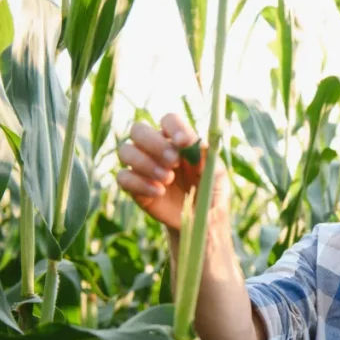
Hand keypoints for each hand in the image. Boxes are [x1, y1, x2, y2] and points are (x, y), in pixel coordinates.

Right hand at [116, 113, 227, 231]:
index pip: (169, 121)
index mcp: (177, 139)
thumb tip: (194, 148)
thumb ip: (207, 160)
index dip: (174, 128)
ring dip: (145, 163)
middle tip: (173, 162)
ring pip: (125, 151)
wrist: (202, 218)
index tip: (183, 143)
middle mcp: (155, 148)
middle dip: (154, 144)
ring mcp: (142, 166)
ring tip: (168, 179)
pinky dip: (139, 183)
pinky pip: (123, 177)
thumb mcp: (216, 175)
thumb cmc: (209, 190)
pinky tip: (159, 192)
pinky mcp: (133, 186)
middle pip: (138, 130)